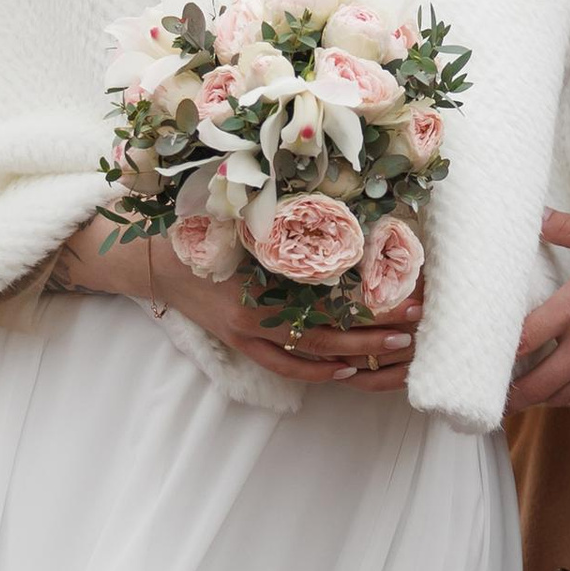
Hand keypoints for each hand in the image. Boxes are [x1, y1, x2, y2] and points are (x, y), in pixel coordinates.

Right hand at [60, 217, 417, 390]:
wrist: (152, 259)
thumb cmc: (199, 229)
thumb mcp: (241, 217)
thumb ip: (283, 217)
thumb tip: (340, 199)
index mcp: (260, 277)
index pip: (329, 295)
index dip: (371, 297)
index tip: (409, 289)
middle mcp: (256, 313)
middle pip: (328, 329)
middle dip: (376, 327)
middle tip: (417, 321)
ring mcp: (247, 333)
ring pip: (312, 353)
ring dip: (358, 352)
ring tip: (398, 348)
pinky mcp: (240, 343)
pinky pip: (284, 365)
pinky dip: (317, 371)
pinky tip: (349, 371)